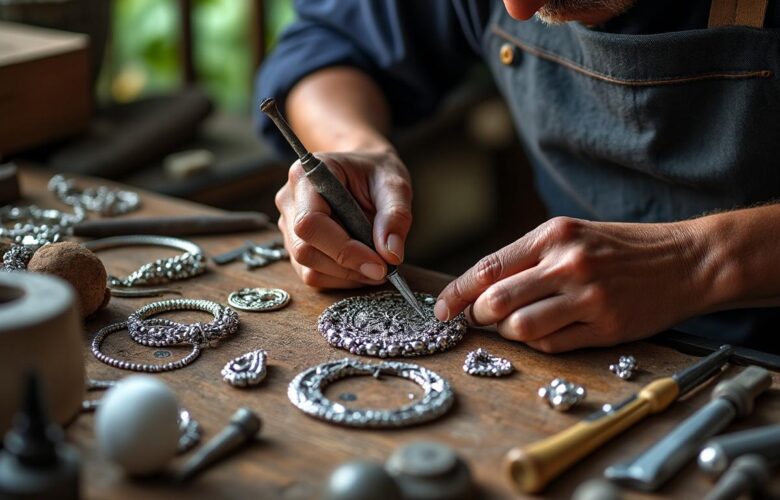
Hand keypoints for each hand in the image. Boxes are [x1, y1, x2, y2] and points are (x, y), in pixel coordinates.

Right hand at [275, 149, 412, 287]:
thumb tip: (391, 255)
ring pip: (309, 268)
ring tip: (377, 264)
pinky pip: (313, 275)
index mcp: (306, 176)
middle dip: (348, 267)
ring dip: (347, 276)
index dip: (343, 249)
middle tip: (384, 269)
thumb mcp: (395, 184)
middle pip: (305, 250)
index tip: (379, 264)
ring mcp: (288, 226)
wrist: (365, 173)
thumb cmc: (377, 173)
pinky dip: (342, 279)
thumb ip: (395, 215)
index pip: (310, 222)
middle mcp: (290, 201)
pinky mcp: (296, 247)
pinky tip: (362, 266)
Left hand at [435, 217, 708, 351]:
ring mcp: (588, 297)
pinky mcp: (606, 327)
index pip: (487, 267)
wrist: (686, 260)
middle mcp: (567, 264)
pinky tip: (547, 331)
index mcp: (553, 235)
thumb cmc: (622, 248)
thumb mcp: (572, 235)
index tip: (441, 309)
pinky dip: (538, 343)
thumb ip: (527, 258)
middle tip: (480, 318)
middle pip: (496, 301)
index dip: (456, 293)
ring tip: (517, 325)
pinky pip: (551, 345)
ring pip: (519, 328)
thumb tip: (480, 288)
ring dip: (508, 332)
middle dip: (478, 315)